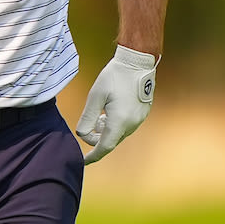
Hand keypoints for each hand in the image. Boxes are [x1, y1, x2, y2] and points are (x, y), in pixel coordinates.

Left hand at [75, 46, 157, 162]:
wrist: (137, 62)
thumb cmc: (114, 76)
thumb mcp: (95, 96)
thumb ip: (87, 118)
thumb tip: (82, 134)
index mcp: (119, 121)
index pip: (104, 147)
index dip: (93, 156)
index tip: (83, 161)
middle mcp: (132, 124)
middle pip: (111, 141)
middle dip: (97, 138)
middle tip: (88, 126)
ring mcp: (139, 119)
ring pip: (118, 134)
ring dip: (106, 130)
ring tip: (99, 115)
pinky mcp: (142, 114)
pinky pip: (126, 127)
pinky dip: (115, 125)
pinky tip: (110, 111)